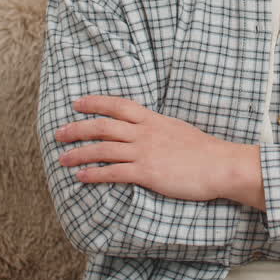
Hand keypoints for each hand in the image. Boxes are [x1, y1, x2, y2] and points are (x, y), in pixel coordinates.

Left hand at [56, 95, 264, 208]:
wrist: (220, 165)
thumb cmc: (204, 151)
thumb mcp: (178, 129)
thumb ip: (158, 128)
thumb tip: (145, 129)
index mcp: (153, 119)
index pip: (118, 105)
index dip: (95, 102)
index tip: (77, 103)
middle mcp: (144, 133)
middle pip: (103, 126)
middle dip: (77, 128)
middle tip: (59, 133)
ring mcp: (144, 152)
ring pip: (102, 149)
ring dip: (79, 153)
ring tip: (62, 159)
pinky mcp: (146, 172)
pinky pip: (113, 172)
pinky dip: (94, 174)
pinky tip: (81, 176)